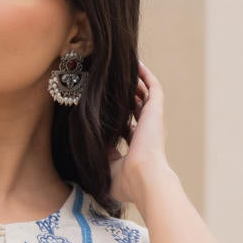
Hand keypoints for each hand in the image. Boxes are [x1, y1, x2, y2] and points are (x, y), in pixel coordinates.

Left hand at [113, 62, 169, 207]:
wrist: (143, 178)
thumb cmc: (126, 180)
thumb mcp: (106, 167)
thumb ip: (100, 154)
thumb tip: (87, 143)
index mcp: (139, 146)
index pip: (129, 126)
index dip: (119, 117)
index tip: (104, 108)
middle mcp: (147, 131)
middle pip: (137, 107)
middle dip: (127, 96)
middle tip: (110, 83)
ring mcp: (153, 120)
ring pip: (145, 94)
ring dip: (135, 81)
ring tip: (122, 67)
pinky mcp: (155, 111)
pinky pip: (152, 86)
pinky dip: (145, 74)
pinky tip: (135, 63)